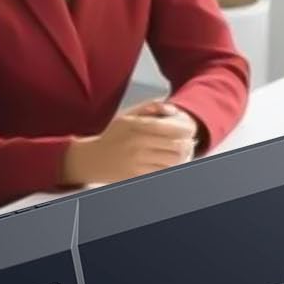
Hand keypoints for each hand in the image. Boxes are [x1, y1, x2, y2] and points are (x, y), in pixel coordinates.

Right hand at [62, 101, 197, 185]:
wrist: (92, 160)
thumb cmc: (113, 136)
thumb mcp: (127, 116)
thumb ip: (150, 107)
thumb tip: (171, 109)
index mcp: (136, 126)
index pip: (170, 128)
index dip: (186, 129)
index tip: (190, 130)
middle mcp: (137, 144)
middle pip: (176, 146)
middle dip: (187, 144)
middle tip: (188, 143)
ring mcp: (138, 162)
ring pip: (173, 161)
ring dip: (181, 158)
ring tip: (181, 154)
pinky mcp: (138, 176)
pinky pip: (163, 172)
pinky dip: (170, 168)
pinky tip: (169, 163)